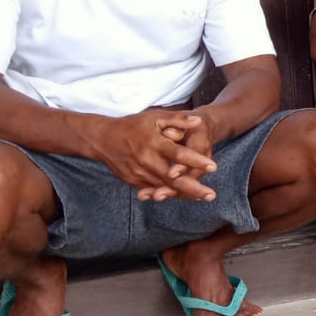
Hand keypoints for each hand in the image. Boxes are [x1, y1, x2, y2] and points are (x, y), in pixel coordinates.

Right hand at [88, 110, 219, 201]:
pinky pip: (154, 189)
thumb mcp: (154, 117)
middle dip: (193, 188)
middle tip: (211, 195)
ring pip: (165, 188)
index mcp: (153, 143)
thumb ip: (177, 119)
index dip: (196, 161)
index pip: (178, 154)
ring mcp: (139, 173)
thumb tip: (198, 121)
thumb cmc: (131, 125)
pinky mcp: (134, 181)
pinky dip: (170, 193)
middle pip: (173, 179)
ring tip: (203, 197)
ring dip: (184, 194)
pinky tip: (185, 196)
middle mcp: (146, 161)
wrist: (102, 139)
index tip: (213, 167)